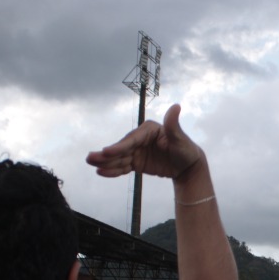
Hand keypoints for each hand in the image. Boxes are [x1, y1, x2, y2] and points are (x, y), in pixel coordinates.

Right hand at [86, 104, 204, 182]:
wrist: (187, 165)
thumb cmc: (185, 149)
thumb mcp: (180, 139)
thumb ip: (174, 125)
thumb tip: (176, 106)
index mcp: (148, 130)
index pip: (132, 139)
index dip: (120, 146)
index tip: (107, 152)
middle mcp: (140, 139)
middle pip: (122, 148)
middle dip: (106, 154)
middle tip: (90, 158)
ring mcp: (137, 151)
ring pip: (119, 158)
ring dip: (105, 162)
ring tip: (91, 164)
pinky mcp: (136, 162)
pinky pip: (123, 167)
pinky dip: (113, 170)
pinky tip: (101, 173)